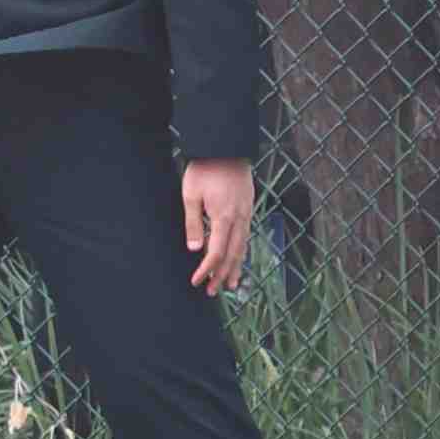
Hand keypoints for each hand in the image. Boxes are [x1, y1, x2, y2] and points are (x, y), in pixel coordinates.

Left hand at [177, 158, 257, 296]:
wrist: (226, 147)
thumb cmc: (205, 169)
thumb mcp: (191, 195)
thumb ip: (193, 223)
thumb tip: (194, 249)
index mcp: (224, 217)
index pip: (216, 252)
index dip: (206, 270)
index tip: (196, 281)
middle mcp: (239, 218)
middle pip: (232, 254)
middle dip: (222, 275)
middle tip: (212, 291)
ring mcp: (246, 212)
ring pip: (243, 246)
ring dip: (236, 267)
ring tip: (231, 284)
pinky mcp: (248, 206)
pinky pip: (246, 235)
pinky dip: (242, 250)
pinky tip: (238, 256)